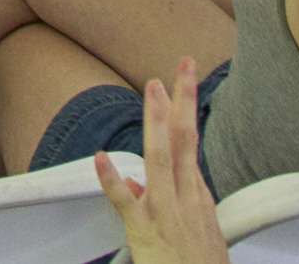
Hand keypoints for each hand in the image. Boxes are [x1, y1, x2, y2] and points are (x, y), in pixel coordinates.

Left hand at [90, 63, 227, 263]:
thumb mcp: (195, 233)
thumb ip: (168, 203)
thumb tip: (135, 181)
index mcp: (196, 197)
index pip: (190, 143)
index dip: (187, 109)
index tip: (182, 81)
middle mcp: (184, 200)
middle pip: (185, 141)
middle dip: (183, 101)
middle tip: (182, 65)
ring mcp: (165, 214)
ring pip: (161, 161)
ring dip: (156, 123)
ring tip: (152, 89)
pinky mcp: (145, 233)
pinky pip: (127, 204)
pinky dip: (113, 181)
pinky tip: (101, 158)